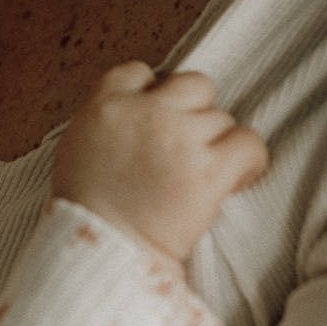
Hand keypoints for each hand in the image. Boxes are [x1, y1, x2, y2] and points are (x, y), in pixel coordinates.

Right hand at [52, 62, 267, 261]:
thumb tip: (134, 114)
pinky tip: (237, 177)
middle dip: (194, 112)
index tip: (158, 119)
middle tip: (187, 147)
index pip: (139, 72)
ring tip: (203, 173)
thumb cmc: (86, 215)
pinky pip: (249, 143)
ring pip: (222, 118)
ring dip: (217, 143)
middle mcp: (145, 114)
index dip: (154, 93)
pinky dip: (249, 160)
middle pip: (193, 85)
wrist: (102, 254)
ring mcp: (179, 138)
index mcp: (105, 106)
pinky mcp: (208, 170)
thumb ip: (106, 121)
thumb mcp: (77, 150)